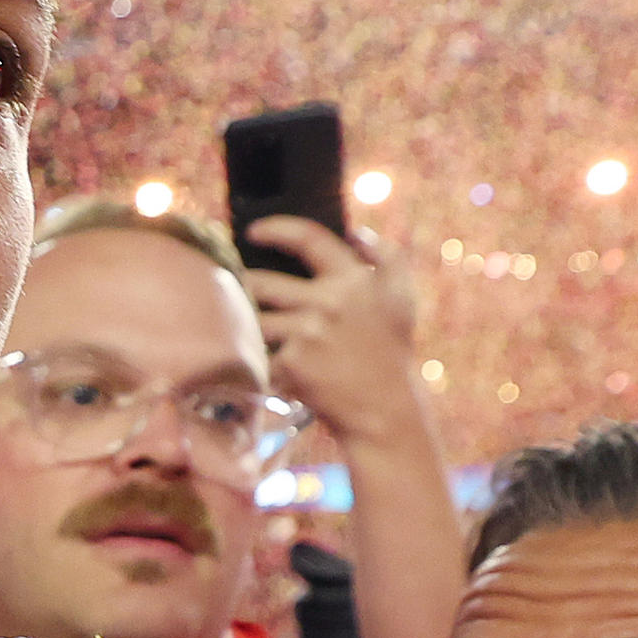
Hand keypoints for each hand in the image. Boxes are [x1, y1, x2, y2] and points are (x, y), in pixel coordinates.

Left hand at [239, 214, 430, 446]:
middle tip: (235, 290)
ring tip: (236, 326)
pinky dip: (253, 356)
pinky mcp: (291, 365)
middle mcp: (327, 303)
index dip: (276, 228)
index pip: (307, 238)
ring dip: (243, 322)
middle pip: (262, 283)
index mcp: (352, 280)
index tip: (253, 231)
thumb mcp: (403, 297)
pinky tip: (251, 360)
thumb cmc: (391, 351)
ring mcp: (306, 334)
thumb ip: (386, 256)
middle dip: (243, 286)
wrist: (384, 408)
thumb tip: (355, 232)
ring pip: (253, 319)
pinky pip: (258, 353)